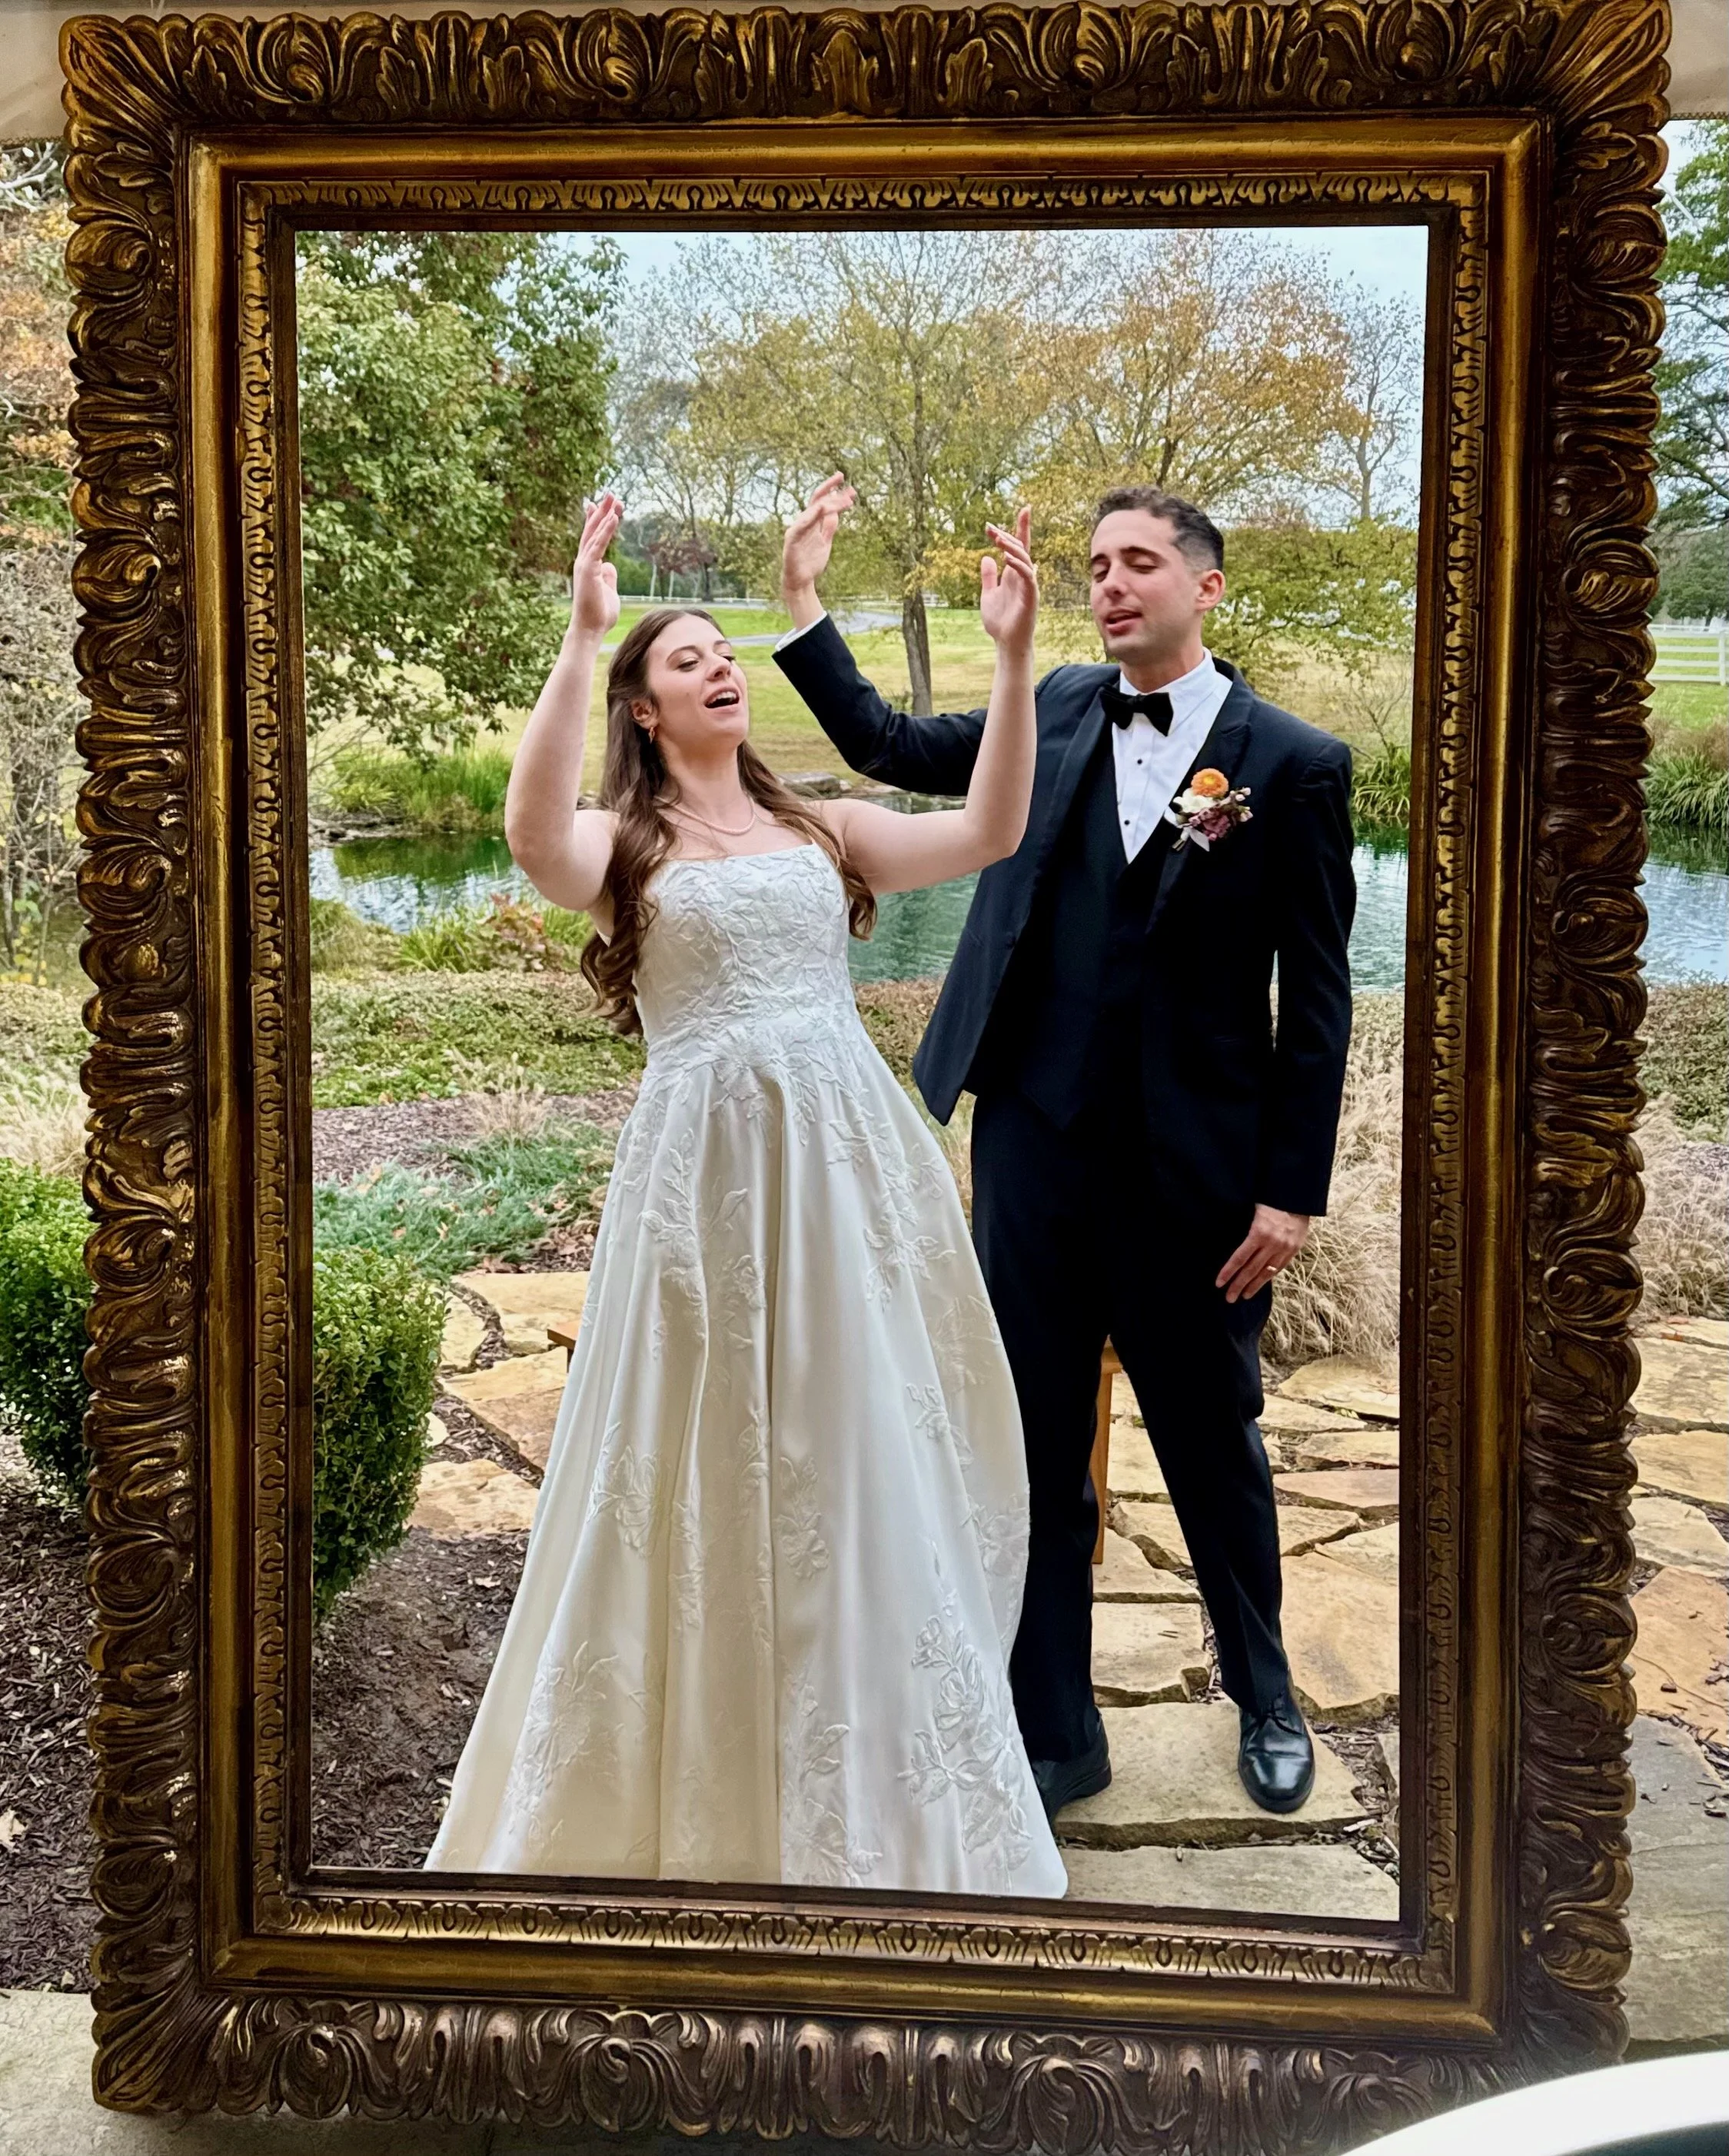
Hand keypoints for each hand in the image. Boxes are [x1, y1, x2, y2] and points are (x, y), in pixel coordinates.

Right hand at [569, 492, 622, 642]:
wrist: (590, 630)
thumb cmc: (599, 615)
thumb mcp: (609, 591)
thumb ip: (608, 577)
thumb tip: (610, 565)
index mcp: (588, 565)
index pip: (591, 538)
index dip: (596, 520)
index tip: (601, 504)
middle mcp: (583, 561)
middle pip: (592, 530)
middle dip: (602, 511)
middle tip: (611, 493)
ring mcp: (584, 564)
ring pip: (595, 534)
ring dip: (605, 515)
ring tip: (614, 498)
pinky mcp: (588, 569)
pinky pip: (598, 545)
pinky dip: (606, 531)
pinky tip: (613, 517)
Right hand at [781, 472, 854, 605]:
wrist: (801, 581)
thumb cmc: (810, 562)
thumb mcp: (825, 541)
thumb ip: (829, 526)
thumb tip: (837, 510)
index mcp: (812, 522)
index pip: (822, 501)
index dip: (834, 491)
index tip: (849, 486)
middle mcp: (804, 522)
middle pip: (816, 499)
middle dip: (829, 487)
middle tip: (842, 476)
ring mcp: (798, 530)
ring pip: (813, 511)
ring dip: (831, 504)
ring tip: (847, 501)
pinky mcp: (793, 540)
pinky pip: (802, 525)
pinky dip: (812, 516)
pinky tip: (823, 508)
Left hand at [979, 508, 1036, 654]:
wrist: (1006, 643)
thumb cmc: (1000, 622)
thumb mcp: (988, 594)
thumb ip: (989, 577)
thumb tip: (986, 557)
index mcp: (1014, 574)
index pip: (1018, 547)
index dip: (1015, 529)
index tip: (996, 521)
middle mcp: (1023, 576)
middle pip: (1020, 547)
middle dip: (1007, 534)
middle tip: (989, 528)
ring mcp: (1028, 585)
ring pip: (1024, 558)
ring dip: (1011, 546)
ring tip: (997, 538)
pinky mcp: (1031, 595)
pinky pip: (1027, 575)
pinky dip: (1018, 565)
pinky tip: (1006, 558)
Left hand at [1216, 1204, 1310, 1301]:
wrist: (1298, 1197)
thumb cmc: (1270, 1199)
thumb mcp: (1253, 1210)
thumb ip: (1245, 1229)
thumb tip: (1232, 1246)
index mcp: (1259, 1232)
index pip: (1239, 1258)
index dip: (1228, 1272)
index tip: (1219, 1284)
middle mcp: (1272, 1243)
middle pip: (1252, 1269)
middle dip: (1239, 1285)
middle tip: (1229, 1298)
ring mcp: (1284, 1248)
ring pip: (1266, 1272)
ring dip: (1254, 1286)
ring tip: (1244, 1296)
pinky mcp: (1294, 1249)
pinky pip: (1279, 1267)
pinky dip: (1269, 1277)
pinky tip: (1261, 1283)